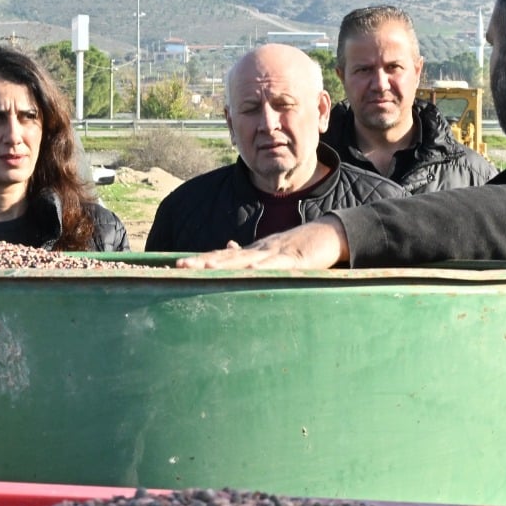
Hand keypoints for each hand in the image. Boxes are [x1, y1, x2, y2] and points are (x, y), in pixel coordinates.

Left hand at [175, 217, 348, 269]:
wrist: (328, 233)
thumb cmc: (300, 247)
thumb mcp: (271, 251)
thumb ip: (249, 253)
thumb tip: (226, 247)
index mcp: (254, 252)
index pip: (222, 256)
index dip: (201, 259)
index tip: (178, 265)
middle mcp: (260, 251)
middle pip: (227, 257)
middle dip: (203, 261)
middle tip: (180, 266)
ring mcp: (276, 254)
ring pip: (247, 260)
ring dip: (225, 264)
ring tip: (204, 268)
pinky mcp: (295, 260)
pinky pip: (277, 265)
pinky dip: (263, 267)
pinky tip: (250, 271)